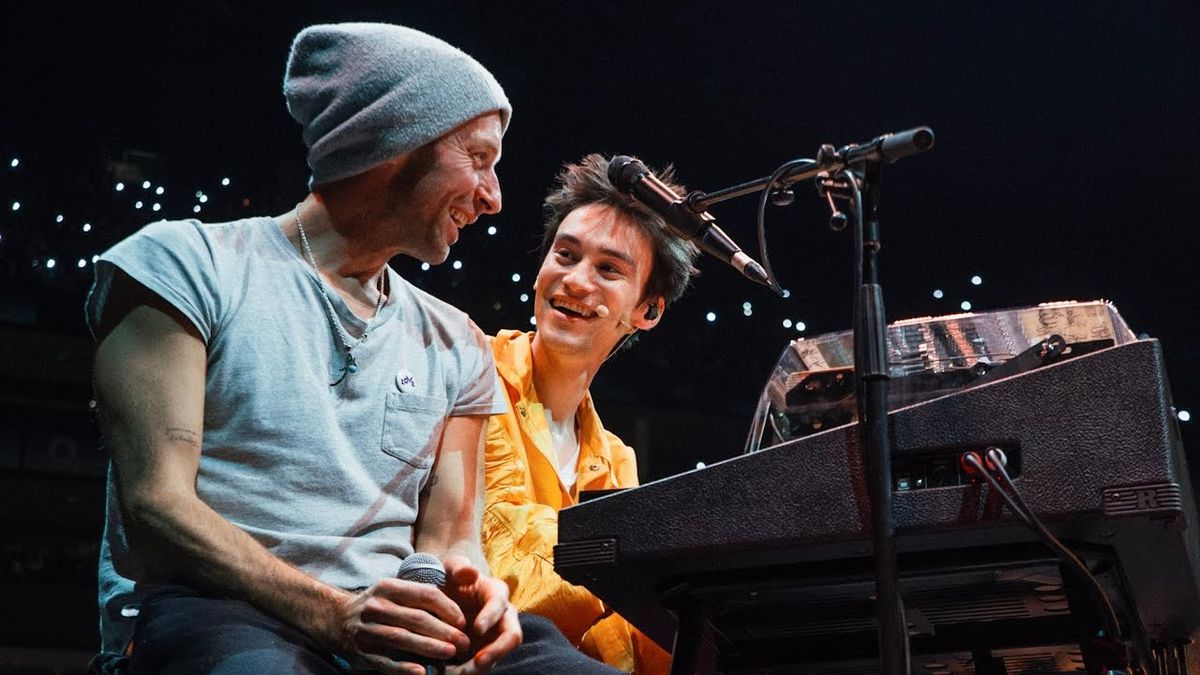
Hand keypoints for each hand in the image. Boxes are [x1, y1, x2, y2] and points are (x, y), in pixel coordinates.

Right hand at [335, 578, 472, 674]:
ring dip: (429, 647)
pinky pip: (385, 661)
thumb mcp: (393, 591)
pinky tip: (421, 672)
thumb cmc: (378, 605)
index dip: (447, 608)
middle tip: (464, 642)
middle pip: (416, 618)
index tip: (463, 621)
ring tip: (451, 653)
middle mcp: (376, 606)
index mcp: (388, 587)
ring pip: (402, 639)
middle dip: (444, 631)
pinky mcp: (361, 652)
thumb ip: (419, 594)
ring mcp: (367, 630)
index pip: (425, 594)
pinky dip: (403, 667)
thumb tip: (455, 609)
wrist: (335, 619)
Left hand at [440, 555, 522, 673]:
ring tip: (461, 674)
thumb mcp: (451, 567)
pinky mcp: (487, 651)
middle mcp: (503, 616)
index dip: (490, 617)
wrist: (447, 594)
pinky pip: (484, 665)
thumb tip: (471, 572)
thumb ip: (459, 567)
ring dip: (483, 667)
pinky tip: (452, 674)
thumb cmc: (451, 579)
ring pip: (499, 655)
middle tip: (478, 661)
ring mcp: (497, 636)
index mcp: (496, 593)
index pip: (499, 605)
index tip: (476, 629)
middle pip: (512, 635)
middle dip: (498, 650)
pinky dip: (470, 671)